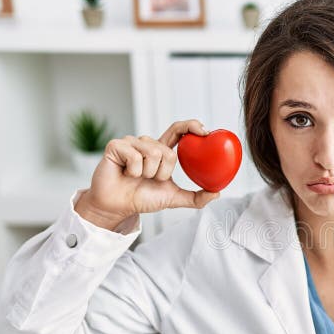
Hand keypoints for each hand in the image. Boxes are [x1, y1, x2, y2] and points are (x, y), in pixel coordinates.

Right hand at [74, 119, 219, 229]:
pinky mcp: (116, 145)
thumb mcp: (173, 198)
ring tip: (137, 177)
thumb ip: (195, 197)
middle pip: (168, 151)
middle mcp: (147, 143)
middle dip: (163, 172)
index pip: (178, 131)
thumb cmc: (142, 198)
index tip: (204, 131)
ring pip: (153, 153)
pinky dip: (134, 171)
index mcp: (161, 150)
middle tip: (150, 179)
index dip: (191, 126)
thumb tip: (217, 193)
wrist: (117, 206)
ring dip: (148, 173)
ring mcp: (131, 142)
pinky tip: (126, 173)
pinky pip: (135, 156)